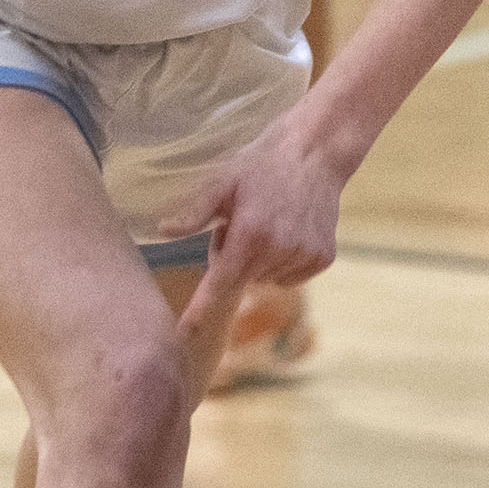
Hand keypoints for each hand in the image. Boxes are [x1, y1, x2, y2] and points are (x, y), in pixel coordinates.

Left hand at [162, 112, 346, 350]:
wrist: (315, 152)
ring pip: (266, 279)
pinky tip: (285, 230)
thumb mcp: (222, 181)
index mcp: (251, 234)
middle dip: (232, 260)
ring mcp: (306, 256)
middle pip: (241, 279)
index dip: (202, 310)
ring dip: (258, 260)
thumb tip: (164, 231)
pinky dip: (282, 261)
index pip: (221, 283)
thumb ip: (195, 211)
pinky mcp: (324, 258)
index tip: (185, 335)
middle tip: (235, 224)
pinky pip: (291, 275)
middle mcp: (280, 250)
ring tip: (264, 222)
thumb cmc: (260, 163)